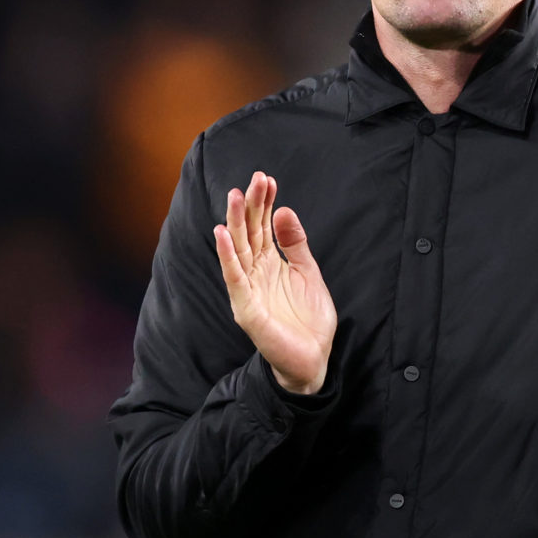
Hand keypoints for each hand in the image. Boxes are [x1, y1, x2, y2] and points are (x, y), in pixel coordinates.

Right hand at [213, 171, 336, 394]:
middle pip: (249, 232)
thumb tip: (284, 210)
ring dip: (236, 223)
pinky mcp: (246, 309)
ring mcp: (248, 290)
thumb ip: (295, 243)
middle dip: (251, 205)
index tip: (267, 178)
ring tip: (236, 197)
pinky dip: (228, 257)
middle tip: (254, 179)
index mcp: (269, 263)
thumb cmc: (308, 319)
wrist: (314, 359)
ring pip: (238, 250)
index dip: (265, 202)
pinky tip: (223, 235)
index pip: (263, 226)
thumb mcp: (308, 272)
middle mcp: (254, 272)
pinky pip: (235, 279)